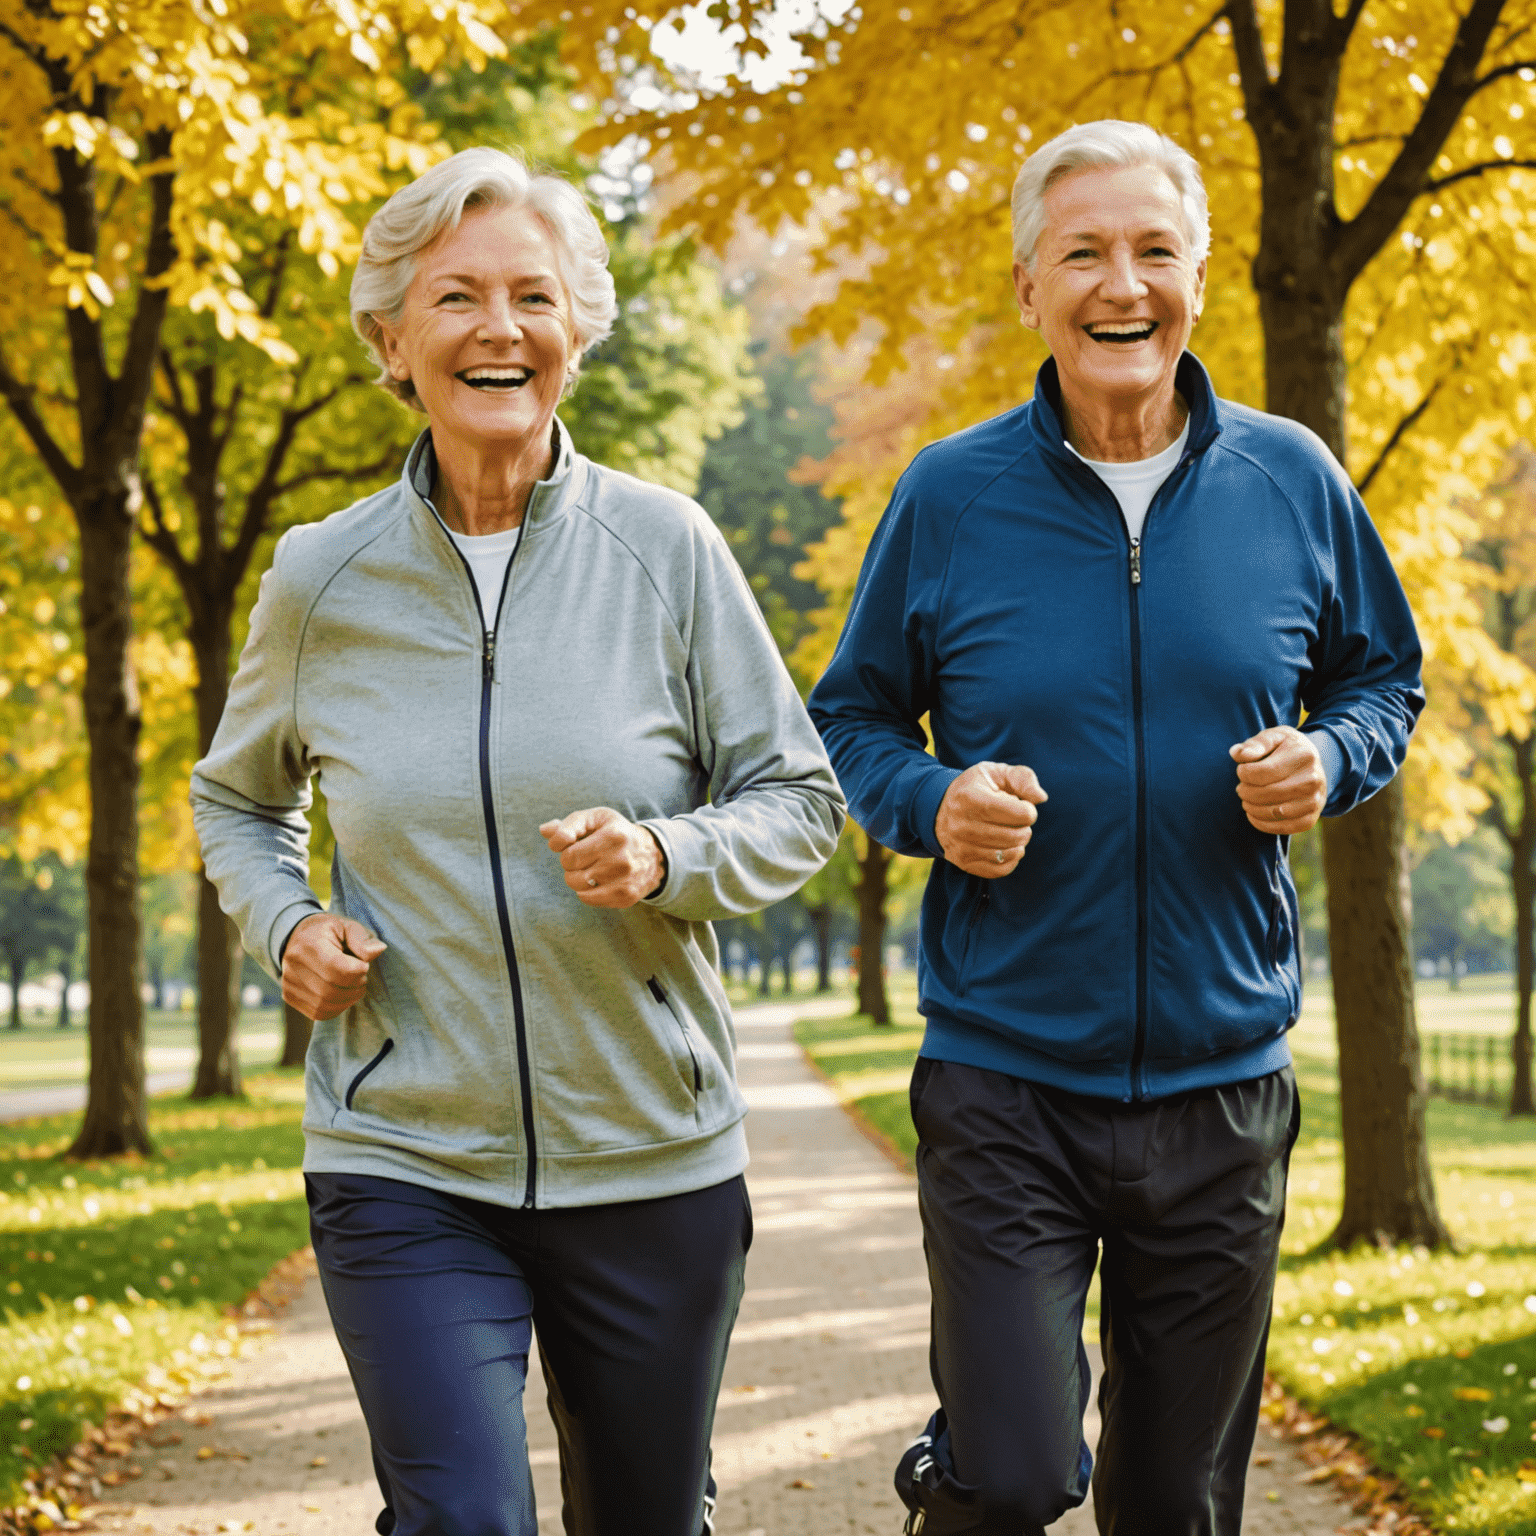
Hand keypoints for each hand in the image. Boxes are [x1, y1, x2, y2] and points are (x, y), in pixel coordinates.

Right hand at [282, 914, 385, 1021]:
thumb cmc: (328, 932)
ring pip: (325, 1005)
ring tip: (355, 986)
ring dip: (348, 999)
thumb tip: (378, 950)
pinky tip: (343, 995)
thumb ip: (362, 938)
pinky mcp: (290, 997)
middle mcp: (293, 964)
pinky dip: (337, 1008)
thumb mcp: (347, 926)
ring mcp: (289, 983)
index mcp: (309, 944)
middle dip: (355, 987)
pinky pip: (319, 1013)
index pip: (336, 969)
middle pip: (331, 990)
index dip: (358, 971)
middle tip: (362, 978)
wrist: (298, 937)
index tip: (364, 965)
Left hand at [540, 807, 666, 907]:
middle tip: (586, 856)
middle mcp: (621, 860)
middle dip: (571, 864)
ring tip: (591, 868)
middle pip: (570, 871)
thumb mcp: (597, 819)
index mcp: (613, 836)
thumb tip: (544, 830)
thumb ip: (569, 824)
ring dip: (578, 878)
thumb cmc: (616, 833)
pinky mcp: (626, 897)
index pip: (568, 854)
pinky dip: (586, 891)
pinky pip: (588, 899)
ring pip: (578, 887)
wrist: (653, 855)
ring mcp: (625, 881)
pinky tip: (597, 881)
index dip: (563, 848)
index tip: (570, 843)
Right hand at [935, 762, 1047, 877]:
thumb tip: (1040, 798)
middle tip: (1018, 821)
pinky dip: (1010, 859)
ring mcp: (961, 847)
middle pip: (1015, 836)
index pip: (1019, 814)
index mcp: (970, 798)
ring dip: (1018, 843)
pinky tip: (1006, 846)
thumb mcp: (996, 772)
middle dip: (1025, 828)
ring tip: (1010, 831)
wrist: (939, 809)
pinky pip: (1000, 870)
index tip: (1022, 805)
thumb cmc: (976, 788)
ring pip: (1009, 854)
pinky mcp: (964, 863)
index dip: (1029, 811)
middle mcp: (962, 825)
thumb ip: (1023, 778)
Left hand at [1230, 726, 1326, 834]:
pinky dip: (1260, 823)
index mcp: (1304, 756)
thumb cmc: (1287, 749)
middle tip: (1240, 788)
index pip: (1262, 772)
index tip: (1241, 770)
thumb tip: (1238, 754)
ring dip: (1251, 807)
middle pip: (1267, 793)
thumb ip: (1255, 743)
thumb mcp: (1274, 737)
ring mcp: (1314, 802)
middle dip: (1245, 791)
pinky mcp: (1310, 820)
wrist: (1315, 765)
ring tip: (1246, 799)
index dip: (1244, 773)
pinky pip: (1281, 828)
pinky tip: (1253, 813)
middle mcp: (1313, 780)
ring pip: (1273, 812)